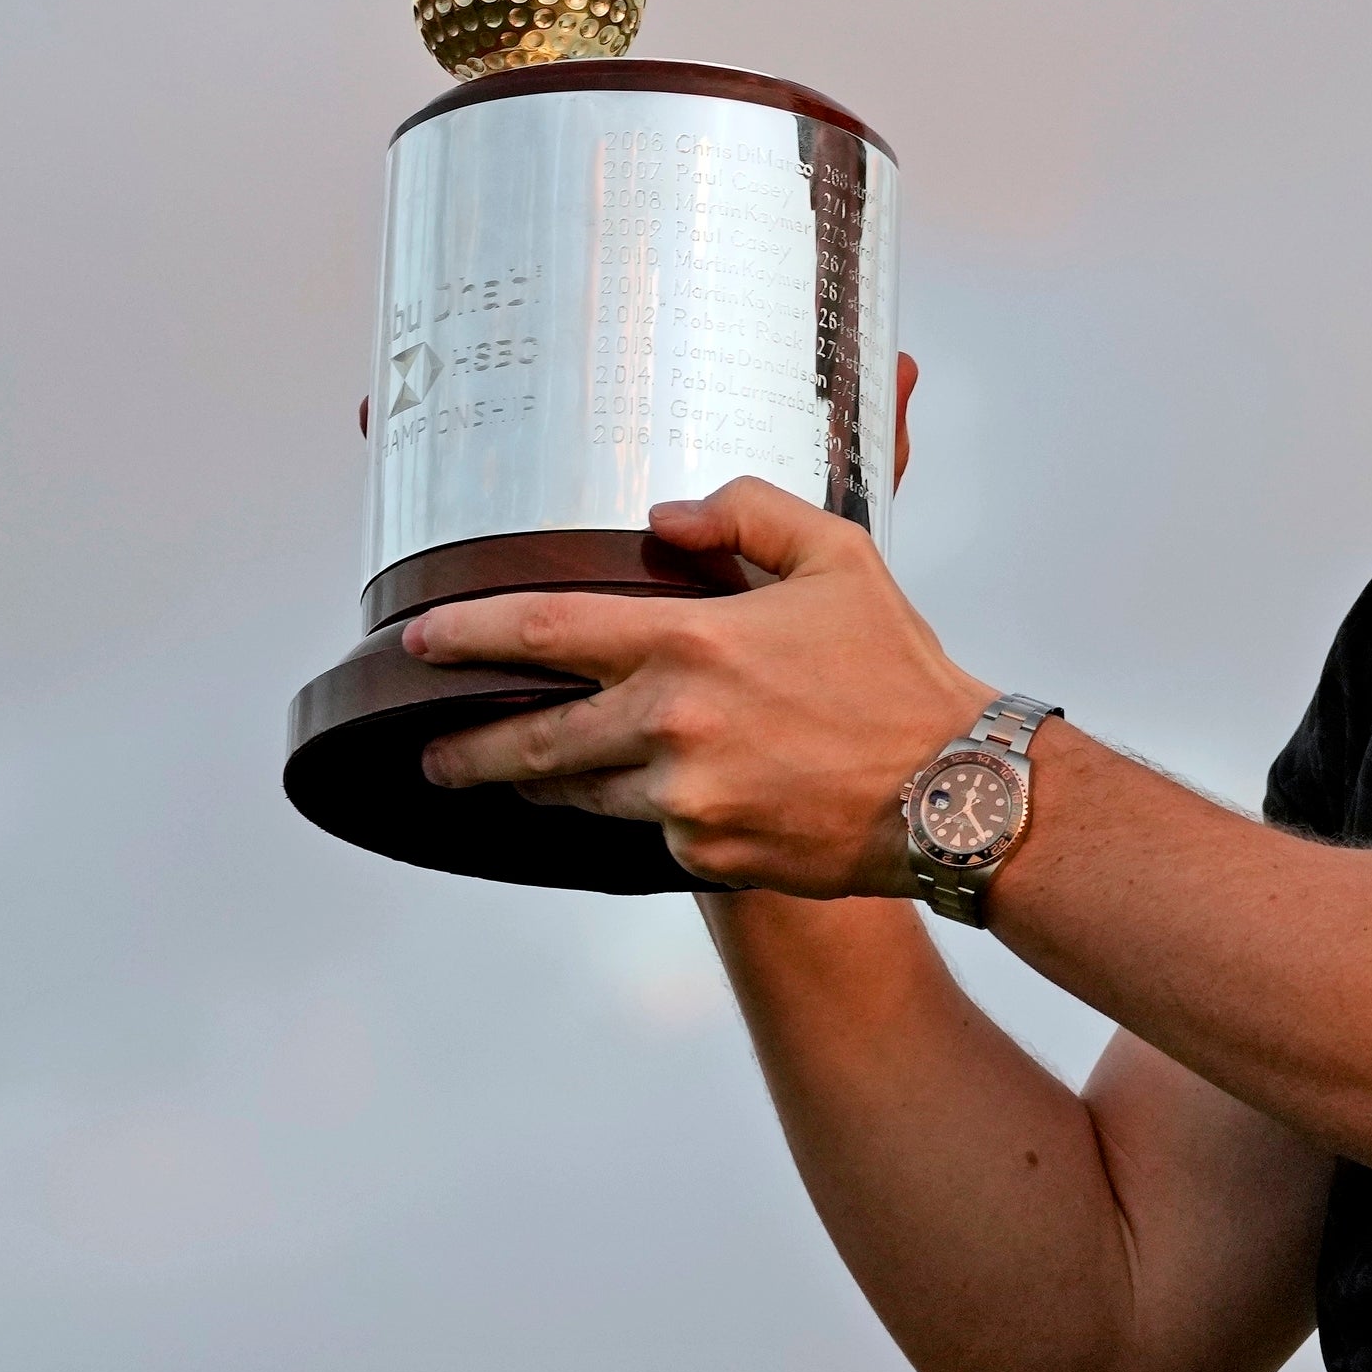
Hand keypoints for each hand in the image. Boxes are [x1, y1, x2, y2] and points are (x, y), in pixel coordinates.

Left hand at [407, 470, 990, 895]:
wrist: (955, 790)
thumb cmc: (898, 668)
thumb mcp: (837, 556)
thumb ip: (745, 514)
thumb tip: (662, 518)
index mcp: (691, 642)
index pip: (543, 630)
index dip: (467, 635)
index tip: (416, 643)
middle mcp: (671, 725)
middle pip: (531, 741)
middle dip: (468, 748)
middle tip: (431, 749)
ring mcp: (683, 803)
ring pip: (579, 796)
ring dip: (541, 787)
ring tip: (520, 779)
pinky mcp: (705, 858)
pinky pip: (648, 833)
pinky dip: (640, 813)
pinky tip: (649, 801)